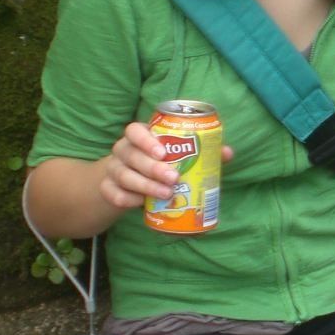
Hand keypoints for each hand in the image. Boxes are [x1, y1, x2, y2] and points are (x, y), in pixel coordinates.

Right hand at [98, 122, 232, 210]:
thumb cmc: (157, 165)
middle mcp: (123, 150)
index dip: (146, 140)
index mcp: (138, 137)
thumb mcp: (175, 157)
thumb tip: (227, 153)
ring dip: (145, 185)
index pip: (134, 130)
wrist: (126, 184)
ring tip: (166, 193)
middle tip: (173, 178)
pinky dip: (127, 199)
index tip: (163, 152)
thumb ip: (201, 152)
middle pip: (131, 155)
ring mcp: (112, 169)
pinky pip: (113, 194)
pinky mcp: (107, 189)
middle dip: (152, 167)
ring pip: (123, 175)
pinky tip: (141, 203)